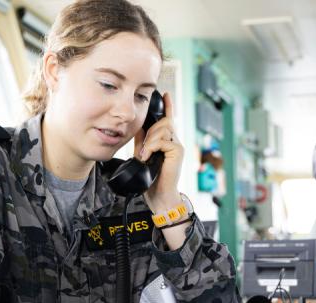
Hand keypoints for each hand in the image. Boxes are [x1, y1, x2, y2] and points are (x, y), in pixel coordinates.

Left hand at [133, 91, 183, 212]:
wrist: (158, 195)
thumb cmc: (152, 178)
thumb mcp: (143, 155)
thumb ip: (142, 141)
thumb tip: (137, 126)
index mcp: (166, 141)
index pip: (167, 119)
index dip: (167, 106)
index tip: (165, 94)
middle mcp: (174, 141)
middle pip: (163, 122)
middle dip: (149, 132)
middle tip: (142, 149)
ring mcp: (177, 145)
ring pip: (162, 129)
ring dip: (149, 140)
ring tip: (144, 154)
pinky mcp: (178, 151)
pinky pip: (162, 140)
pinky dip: (152, 146)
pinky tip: (147, 156)